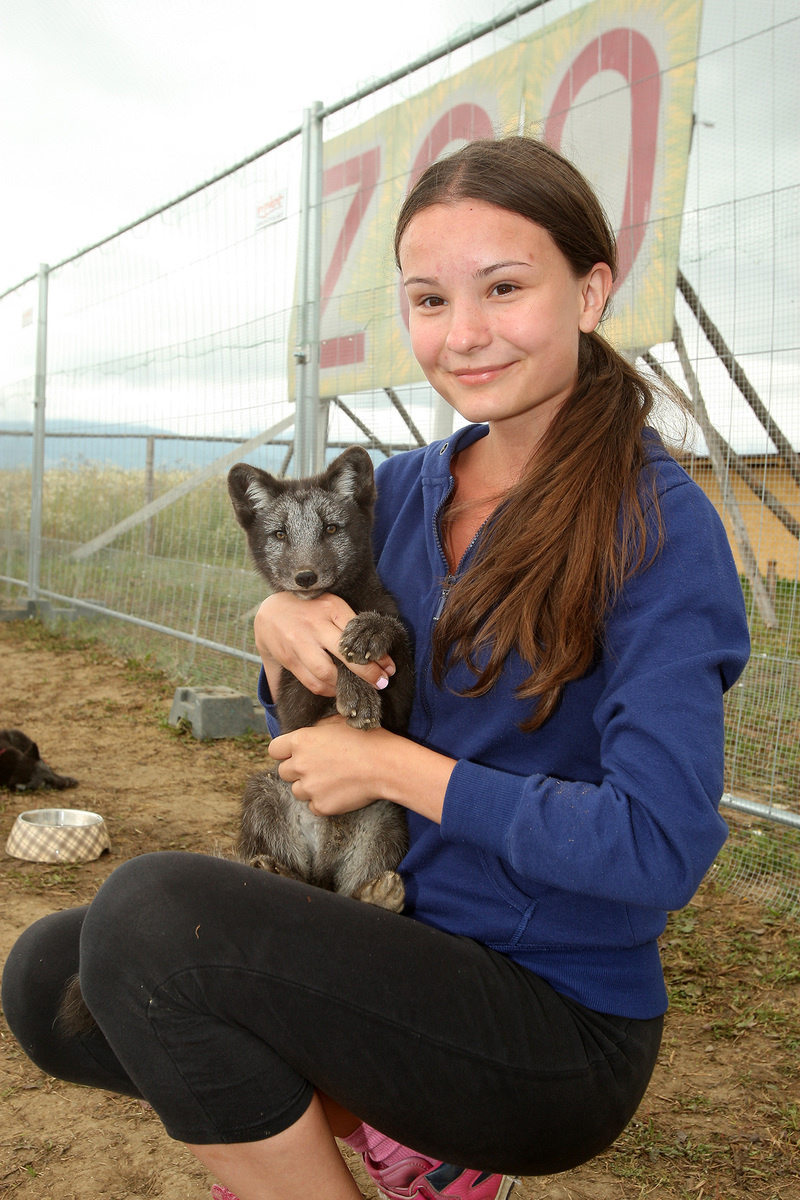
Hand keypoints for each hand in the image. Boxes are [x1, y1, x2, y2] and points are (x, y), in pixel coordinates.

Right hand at [254, 592, 394, 698]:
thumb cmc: (310, 609)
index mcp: (331, 608)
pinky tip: (335, 689)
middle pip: (346, 656)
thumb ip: (350, 623)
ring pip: (326, 674)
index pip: (359, 634)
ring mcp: (299, 642)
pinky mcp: (288, 658)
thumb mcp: (331, 605)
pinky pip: (311, 681)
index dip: (377, 655)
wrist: (269, 612)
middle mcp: (314, 625)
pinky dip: (326, 690)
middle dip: (367, 673)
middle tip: (381, 684)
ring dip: (345, 686)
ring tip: (356, 689)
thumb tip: (377, 649)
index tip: (390, 668)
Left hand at [268, 716, 393, 814]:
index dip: (284, 752)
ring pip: (297, 791)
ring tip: (331, 779)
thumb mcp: (337, 722)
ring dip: (309, 787)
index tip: (295, 754)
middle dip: (297, 770)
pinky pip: (313, 806)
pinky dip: (323, 801)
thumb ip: (315, 728)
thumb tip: (308, 734)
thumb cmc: (365, 739)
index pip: (274, 750)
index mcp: (301, 741)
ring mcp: (309, 788)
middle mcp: (300, 765)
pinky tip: (339, 791)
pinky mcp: (321, 806)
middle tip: (319, 767)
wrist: (385, 765)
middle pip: (283, 772)